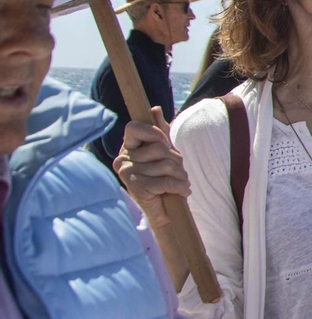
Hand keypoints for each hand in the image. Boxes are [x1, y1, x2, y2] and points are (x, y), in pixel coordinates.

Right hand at [114, 109, 188, 228]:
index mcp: (127, 148)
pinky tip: (183, 191)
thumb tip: (154, 109)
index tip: (163, 142)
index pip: (133, 127)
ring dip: (181, 175)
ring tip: (181, 182)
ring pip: (166, 164)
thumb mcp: (164, 152)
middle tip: (178, 171)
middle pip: (159, 148)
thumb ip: (159, 130)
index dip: (153, 132)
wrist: (164, 209)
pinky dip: (181, 186)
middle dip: (176, 159)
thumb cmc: (164, 177)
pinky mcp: (136, 189)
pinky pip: (167, 181)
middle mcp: (122, 160)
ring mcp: (127, 174)